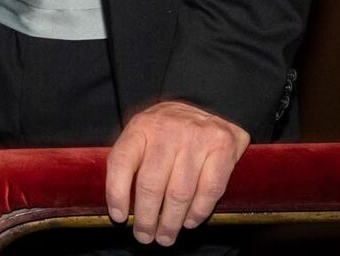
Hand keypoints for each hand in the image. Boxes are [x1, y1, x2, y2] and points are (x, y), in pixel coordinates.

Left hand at [106, 100, 248, 246]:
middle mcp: (167, 130)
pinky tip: (189, 222)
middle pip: (151, 184)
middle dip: (146, 218)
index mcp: (142, 126)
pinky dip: (198, 212)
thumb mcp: (145, 132)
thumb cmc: (170, 129)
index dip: (116, 193)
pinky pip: (209, 190)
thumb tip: (121, 205)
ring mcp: (196, 138)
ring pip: (179, 192)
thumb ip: (133, 160)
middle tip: (144, 235)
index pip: (121, 162)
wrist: (211, 103)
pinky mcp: (222, 147)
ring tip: (165, 236)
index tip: (119, 217)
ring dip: (171, 222)